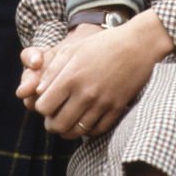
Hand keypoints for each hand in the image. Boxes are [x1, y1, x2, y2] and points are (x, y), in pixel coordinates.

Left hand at [32, 9, 173, 138]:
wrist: (137, 45)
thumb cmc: (102, 44)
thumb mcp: (73, 49)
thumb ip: (52, 70)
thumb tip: (38, 92)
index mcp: (71, 77)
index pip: (43, 107)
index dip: (41, 106)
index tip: (47, 101)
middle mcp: (85, 93)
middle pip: (57, 125)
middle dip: (52, 123)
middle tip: (55, 115)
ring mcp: (102, 104)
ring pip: (76, 132)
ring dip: (68, 129)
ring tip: (69, 119)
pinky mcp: (116, 110)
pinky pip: (96, 131)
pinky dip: (88, 129)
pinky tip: (86, 119)